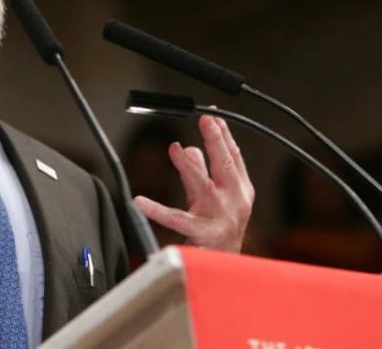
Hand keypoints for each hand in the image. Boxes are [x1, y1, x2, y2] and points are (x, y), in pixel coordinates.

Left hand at [133, 115, 253, 252]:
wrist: (223, 267)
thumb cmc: (216, 228)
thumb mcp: (208, 196)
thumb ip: (199, 172)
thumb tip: (188, 147)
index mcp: (241, 190)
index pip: (233, 157)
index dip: (224, 134)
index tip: (212, 115)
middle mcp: (235, 202)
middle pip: (224, 167)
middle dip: (216, 141)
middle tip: (205, 120)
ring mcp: (220, 219)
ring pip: (204, 188)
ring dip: (189, 166)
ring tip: (175, 149)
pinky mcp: (202, 235)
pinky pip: (176, 219)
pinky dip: (157, 210)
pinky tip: (140, 201)